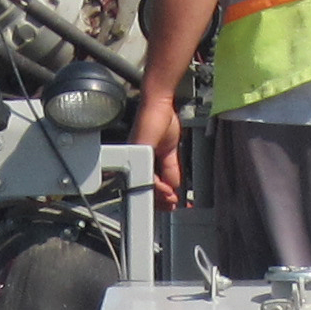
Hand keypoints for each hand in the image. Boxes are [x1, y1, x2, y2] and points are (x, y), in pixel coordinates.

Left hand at [128, 86, 186, 209]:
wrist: (161, 105)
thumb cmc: (162, 122)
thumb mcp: (170, 153)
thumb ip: (171, 169)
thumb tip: (174, 186)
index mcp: (144, 161)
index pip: (148, 186)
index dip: (159, 198)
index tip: (172, 203)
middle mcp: (136, 161)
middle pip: (144, 189)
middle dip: (160, 201)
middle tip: (173, 203)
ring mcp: (136, 157)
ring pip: (143, 186)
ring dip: (160, 195)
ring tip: (171, 198)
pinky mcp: (139, 152)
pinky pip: (145, 176)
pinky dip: (157, 186)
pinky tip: (166, 189)